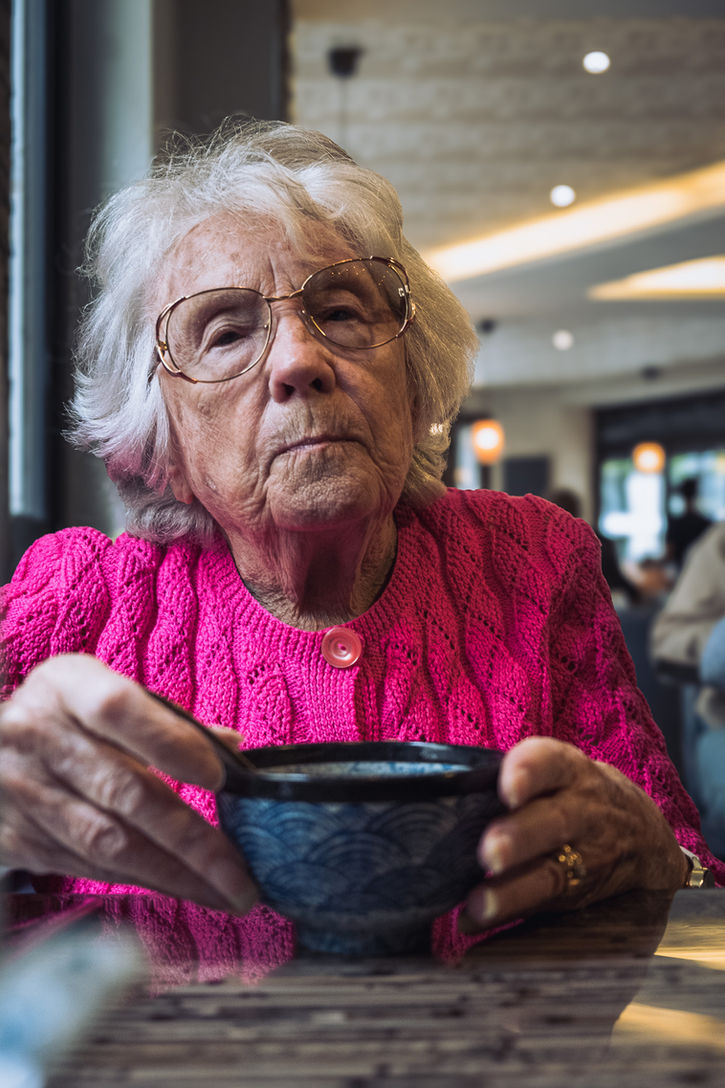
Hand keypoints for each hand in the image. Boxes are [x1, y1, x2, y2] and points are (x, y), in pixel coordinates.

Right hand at [0, 654, 256, 913]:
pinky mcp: (13, 838)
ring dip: (174, 875)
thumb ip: (165, 719)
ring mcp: (20, 790)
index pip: (118, 709)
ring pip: (107, 842)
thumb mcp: (101, 694)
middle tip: (240, 873)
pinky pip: (86, 866)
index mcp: (66, 686)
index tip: (221, 778)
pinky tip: (180, 888)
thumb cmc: (64, 716)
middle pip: (124, 791)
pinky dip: (140, 880)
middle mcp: (36, 735)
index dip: (171, 743)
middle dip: (193, 841)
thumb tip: (233, 748)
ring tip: (224, 893)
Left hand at [462, 737, 688, 929]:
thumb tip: (441, 801)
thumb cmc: (572, 794)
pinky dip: (509, 914)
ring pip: (553, 873)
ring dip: (512, 890)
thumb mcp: (558, 773)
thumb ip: (517, 780)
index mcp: (569, 771)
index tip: (508, 788)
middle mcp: (582, 810)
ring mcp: (587, 856)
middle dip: (521, 838)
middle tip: (490, 851)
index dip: (530, 771)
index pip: (551, 762)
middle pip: (554, 821)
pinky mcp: (582, 892)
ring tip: (479, 903)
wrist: (642, 833)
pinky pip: (548, 906)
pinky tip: (474, 920)